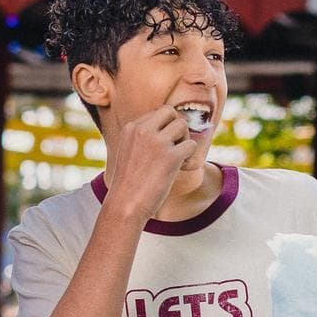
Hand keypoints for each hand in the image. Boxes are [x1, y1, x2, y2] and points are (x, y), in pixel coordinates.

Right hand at [99, 93, 210, 216]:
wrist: (125, 204)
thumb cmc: (128, 182)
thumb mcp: (129, 151)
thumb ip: (144, 137)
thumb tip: (170, 128)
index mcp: (131, 127)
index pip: (157, 113)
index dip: (165, 128)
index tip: (161, 146)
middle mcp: (143, 130)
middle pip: (170, 111)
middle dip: (176, 126)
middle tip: (174, 146)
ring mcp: (157, 142)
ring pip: (182, 125)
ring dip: (184, 140)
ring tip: (177, 158)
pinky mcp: (170, 157)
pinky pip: (192, 145)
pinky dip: (190, 157)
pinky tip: (181, 168)